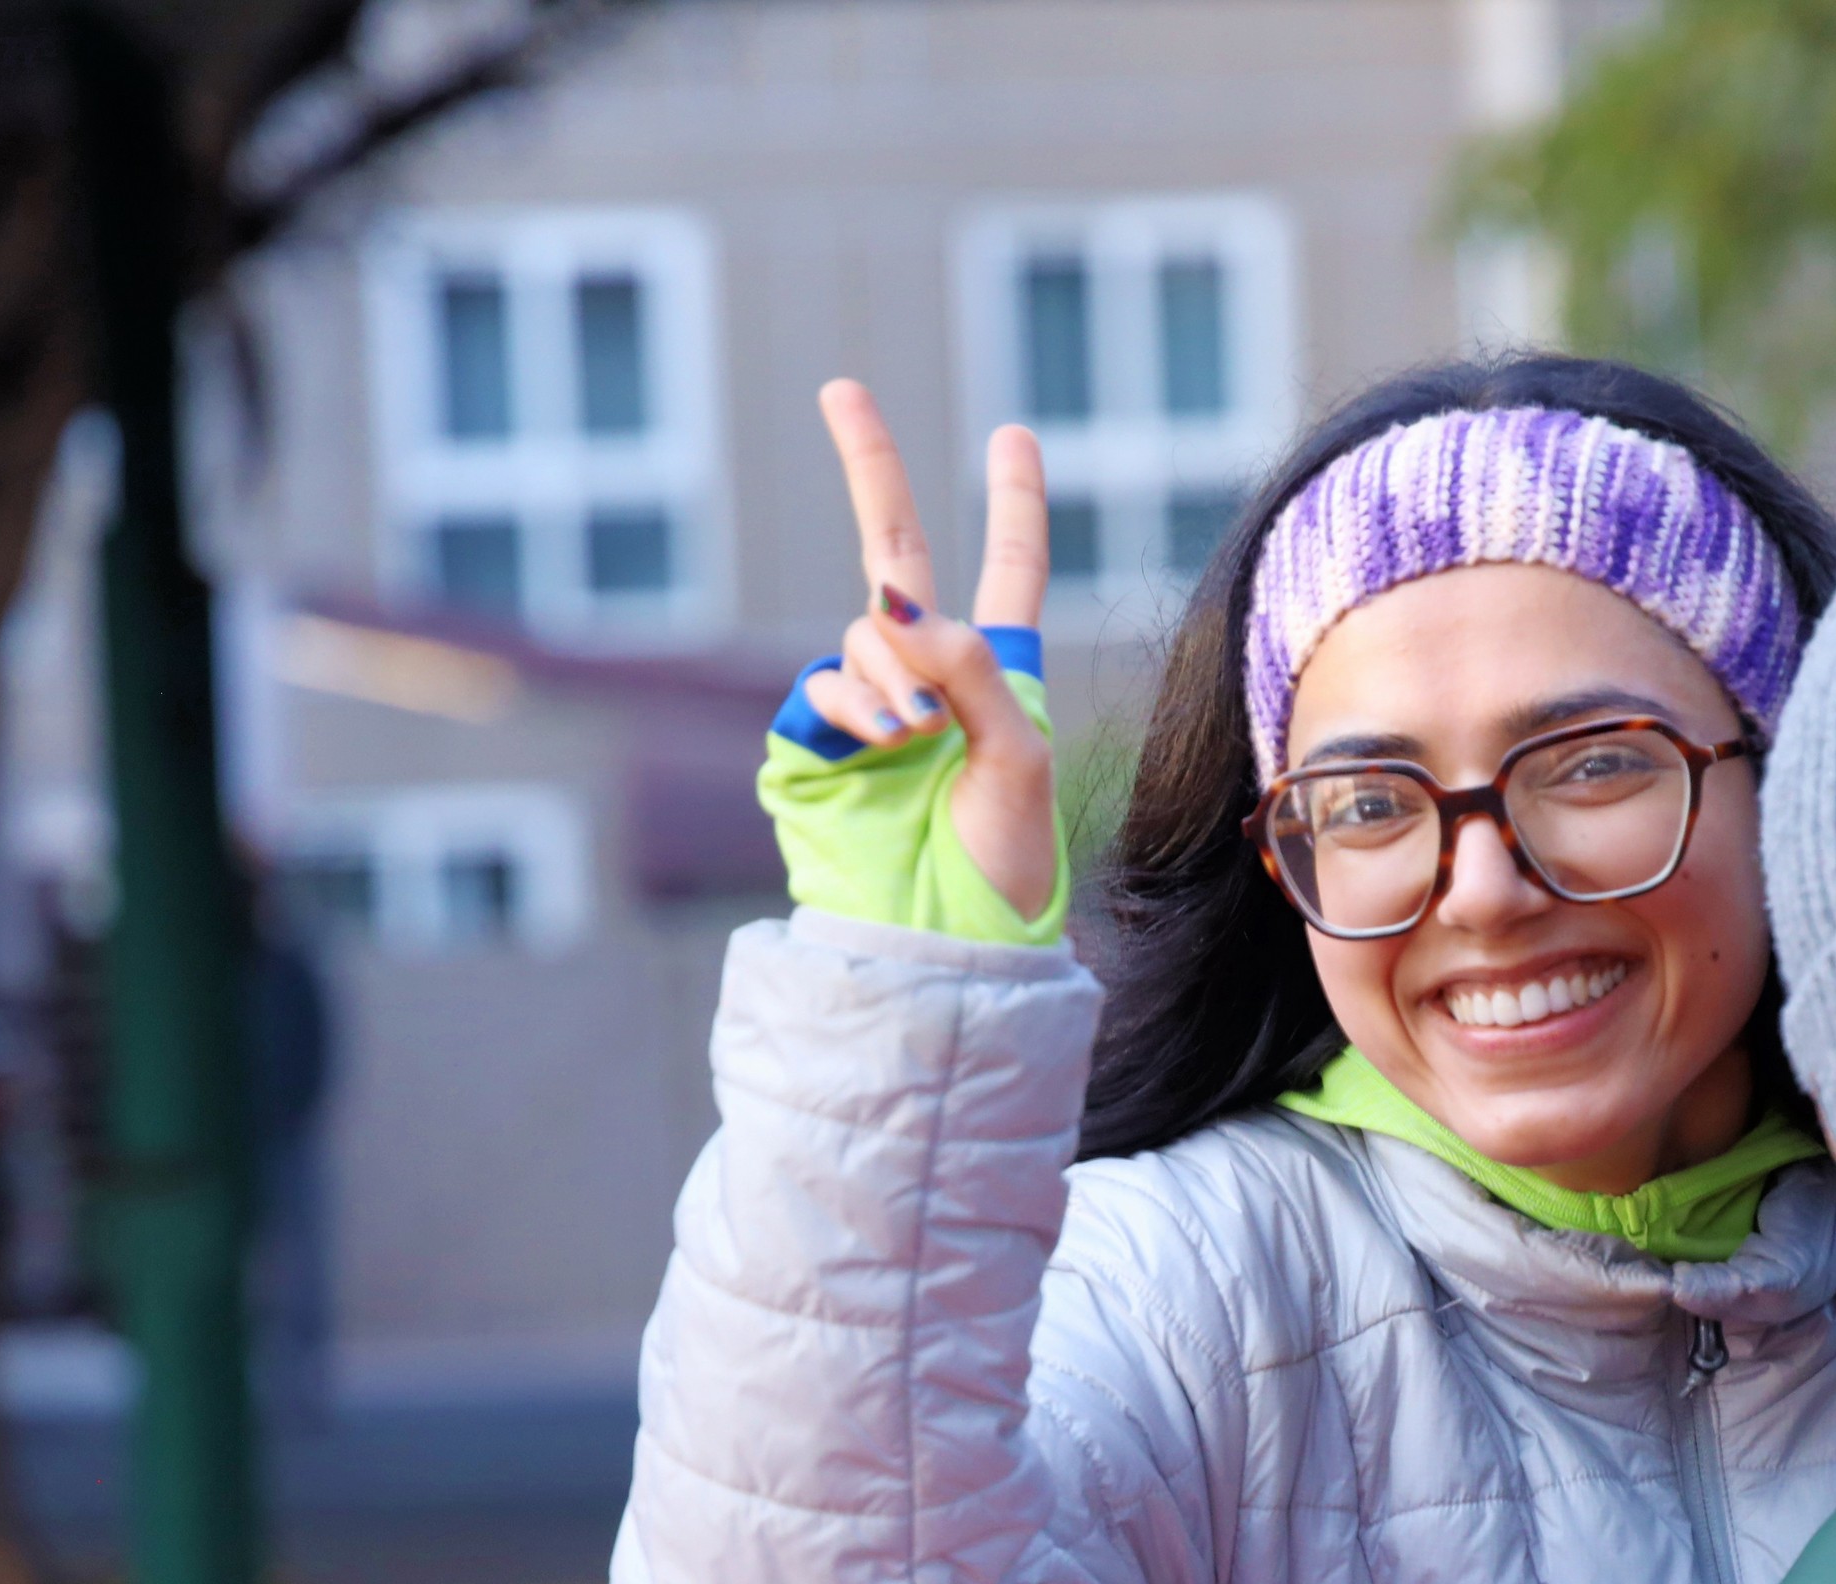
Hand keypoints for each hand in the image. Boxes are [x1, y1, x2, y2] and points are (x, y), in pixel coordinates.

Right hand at [804, 379, 1058, 920]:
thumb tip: (897, 606)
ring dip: (895, 673)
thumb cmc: (1003, 865)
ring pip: (868, 632)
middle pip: (895, 550)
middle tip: (841, 388)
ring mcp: (868, 704)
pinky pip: (830, 685)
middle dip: (869, 467)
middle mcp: (928, 675)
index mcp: (997, 673)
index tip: (1014, 436)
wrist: (944, 942)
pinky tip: (889, 746)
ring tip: (920, 739)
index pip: (1008, 569)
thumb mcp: (1018, 758)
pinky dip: (861, 705)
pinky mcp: (818, 740)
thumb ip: (968, 671)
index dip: (1012, 502)